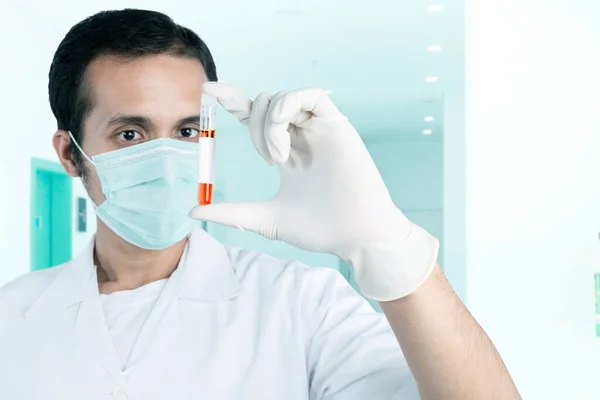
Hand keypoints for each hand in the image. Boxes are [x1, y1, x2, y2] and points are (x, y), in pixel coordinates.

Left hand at [190, 83, 438, 300]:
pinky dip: (287, 110)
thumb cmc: (319, 229)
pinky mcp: (336, 125)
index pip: (254, 117)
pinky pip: (308, 96)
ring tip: (277, 157)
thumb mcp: (266, 219)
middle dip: (252, 123)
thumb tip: (192, 212)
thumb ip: (232, 212)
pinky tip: (285, 142)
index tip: (207, 92)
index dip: (232, 101)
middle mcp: (300, 135)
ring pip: (281, 97)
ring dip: (268, 124)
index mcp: (285, 151)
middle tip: (267, 158)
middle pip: (263, 103)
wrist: (355, 235)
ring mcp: (318, 129)